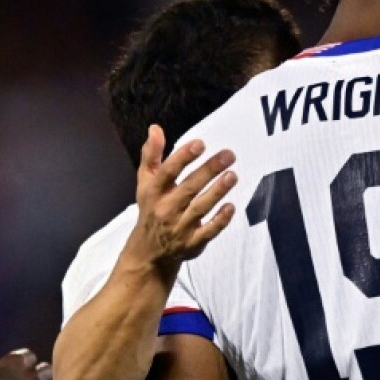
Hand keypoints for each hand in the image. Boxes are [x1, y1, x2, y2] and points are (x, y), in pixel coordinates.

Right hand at [128, 125, 237, 271]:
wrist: (148, 251)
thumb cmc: (152, 208)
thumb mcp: (146, 182)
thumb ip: (151, 155)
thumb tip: (155, 128)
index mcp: (154, 192)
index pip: (167, 172)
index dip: (183, 157)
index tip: (200, 143)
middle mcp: (166, 209)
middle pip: (189, 188)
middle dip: (209, 170)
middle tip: (229, 154)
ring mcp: (180, 227)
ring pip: (200, 208)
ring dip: (217, 192)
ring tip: (233, 175)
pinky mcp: (193, 243)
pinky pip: (208, 232)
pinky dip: (220, 220)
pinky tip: (231, 206)